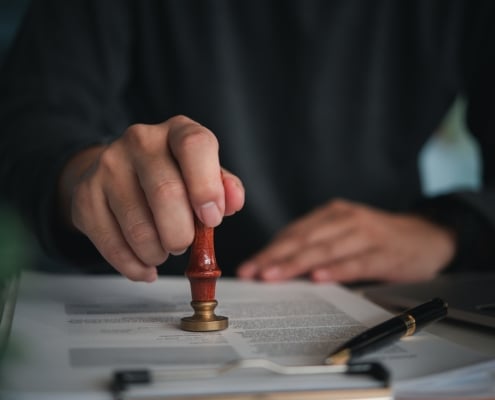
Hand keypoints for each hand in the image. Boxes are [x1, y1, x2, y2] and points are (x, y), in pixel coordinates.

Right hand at [58, 115, 244, 281]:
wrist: (119, 172)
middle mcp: (140, 141)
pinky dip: (134, 265)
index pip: (195, 145)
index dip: (207, 187)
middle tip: (183, 244)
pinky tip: (144, 265)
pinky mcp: (86, 196)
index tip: (211, 219)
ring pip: (139, 227)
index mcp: (178, 130)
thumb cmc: (172, 175)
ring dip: (157, 253)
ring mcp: (108, 166)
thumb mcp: (204, 174)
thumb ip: (224, 188)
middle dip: (181, 233)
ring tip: (163, 251)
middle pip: (166, 193)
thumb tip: (233, 202)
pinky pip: (112, 245)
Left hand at [237, 199, 454, 282]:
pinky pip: (357, 262)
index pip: (294, 233)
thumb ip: (317, 245)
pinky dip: (337, 269)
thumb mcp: (345, 233)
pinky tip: (319, 277)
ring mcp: (367, 234)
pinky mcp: (385, 253)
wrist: (427, 235)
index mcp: (332, 214)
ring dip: (297, 263)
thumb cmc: (377, 238)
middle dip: (274, 257)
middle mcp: (346, 219)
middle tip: (252, 273)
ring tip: (273, 276)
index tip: (248, 267)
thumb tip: (278, 267)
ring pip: (325, 249)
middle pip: (304, 240)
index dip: (269, 250)